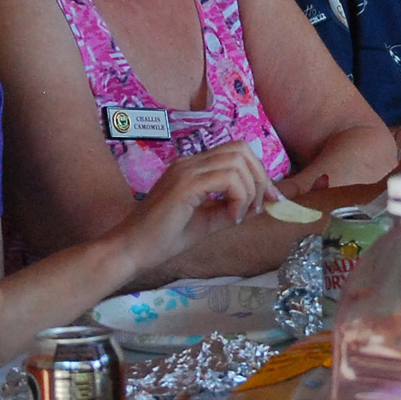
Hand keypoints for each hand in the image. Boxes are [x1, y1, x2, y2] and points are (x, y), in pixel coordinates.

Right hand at [117, 142, 280, 271]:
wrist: (131, 249)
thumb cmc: (163, 238)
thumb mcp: (207, 222)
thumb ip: (230, 209)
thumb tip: (260, 204)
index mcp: (193, 167)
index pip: (236, 151)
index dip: (259, 172)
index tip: (269, 200)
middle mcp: (189, 162)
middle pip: (242, 150)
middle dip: (260, 178)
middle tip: (258, 207)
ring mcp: (186, 170)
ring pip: (237, 162)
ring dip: (250, 190)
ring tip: (240, 215)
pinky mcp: (185, 185)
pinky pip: (227, 179)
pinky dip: (239, 197)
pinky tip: (232, 218)